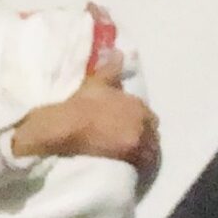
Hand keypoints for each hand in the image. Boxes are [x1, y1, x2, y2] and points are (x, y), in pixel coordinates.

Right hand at [11, 61, 156, 168]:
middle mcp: (143, 123)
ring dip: (142, 152)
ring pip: (149, 151)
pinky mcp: (129, 159)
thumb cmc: (79, 104)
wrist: (66, 126)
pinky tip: (127, 166)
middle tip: (130, 141)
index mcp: (137, 104)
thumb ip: (111, 69)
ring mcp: (137, 142)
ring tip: (129, 156)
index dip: (140, 122)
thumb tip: (119, 51)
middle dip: (145, 136)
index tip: (130, 126)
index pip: (149, 117)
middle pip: (152, 134)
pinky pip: (141, 165)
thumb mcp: (95, 83)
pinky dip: (136, 165)